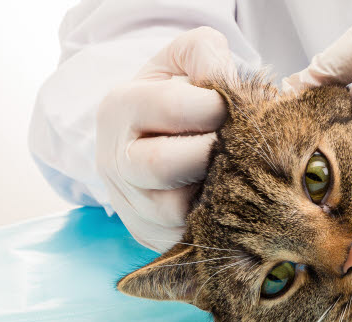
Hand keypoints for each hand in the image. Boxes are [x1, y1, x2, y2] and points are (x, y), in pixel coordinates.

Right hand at [96, 27, 235, 251]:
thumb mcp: (185, 58)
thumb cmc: (179, 93)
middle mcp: (115, 160)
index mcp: (120, 108)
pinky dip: (212, 223)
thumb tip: (222, 81)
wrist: (156, 135)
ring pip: (175, 212)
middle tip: (236, 146)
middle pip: (162, 166)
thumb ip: (204, 52)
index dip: (216, 106)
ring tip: (232, 174)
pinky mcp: (148, 235)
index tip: (233, 107)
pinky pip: (184, 239)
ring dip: (214, 194)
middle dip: (210, 155)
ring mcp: (128, 204)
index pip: (172, 107)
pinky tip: (227, 201)